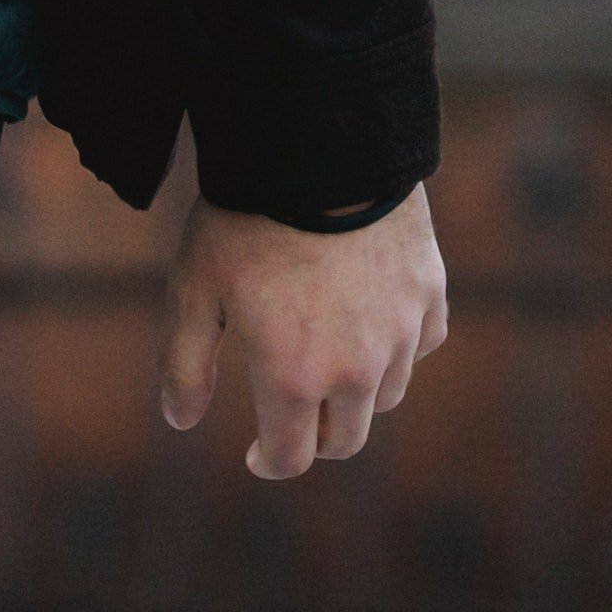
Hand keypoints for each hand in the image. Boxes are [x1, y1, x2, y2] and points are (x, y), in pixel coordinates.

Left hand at [157, 181, 446, 479]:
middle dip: (314, 438)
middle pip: (345, 439)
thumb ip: (185, 365)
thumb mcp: (194, 291)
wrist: (320, 149)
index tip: (256, 455)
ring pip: (384, 396)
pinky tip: (371, 324)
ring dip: (355, 395)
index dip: (269, 462)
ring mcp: (402, 335)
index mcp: (294, 378)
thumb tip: (180, 422)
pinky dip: (397, 348)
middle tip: (292, 417)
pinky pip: (419, 345)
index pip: (292, 457)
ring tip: (325, 364)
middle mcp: (358, 370)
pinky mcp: (431, 296)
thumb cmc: (246, 221)